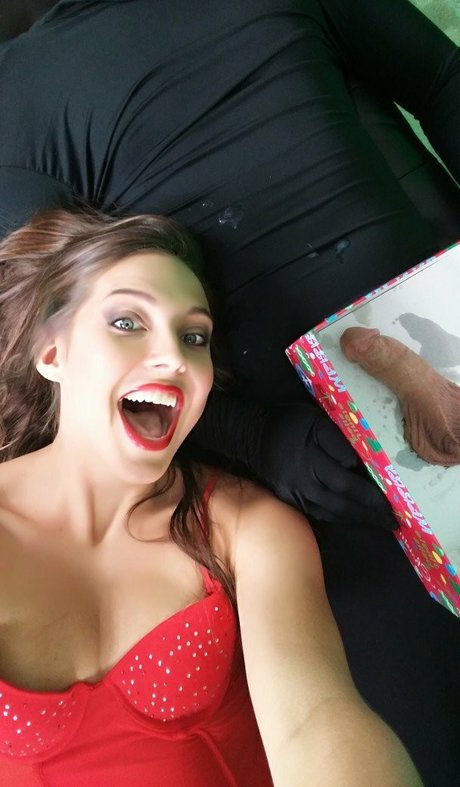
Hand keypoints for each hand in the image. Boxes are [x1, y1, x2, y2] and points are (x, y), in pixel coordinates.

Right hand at [256, 403, 396, 529]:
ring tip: (377, 524)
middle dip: (369, 516)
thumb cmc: (287, 422)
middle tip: (393, 524)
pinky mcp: (288, 499)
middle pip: (341, 505)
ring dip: (356, 520)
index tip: (392, 506)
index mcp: (311, 462)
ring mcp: (294, 495)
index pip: (347, 485)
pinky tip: (351, 518)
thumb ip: (336, 442)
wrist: (249, 434)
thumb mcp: (314, 420)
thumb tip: (356, 465)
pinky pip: (317, 513)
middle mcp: (303, 484)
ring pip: (330, 513)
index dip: (370, 497)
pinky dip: (337, 517)